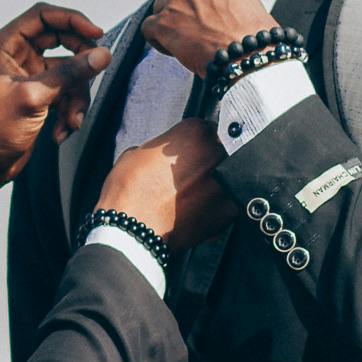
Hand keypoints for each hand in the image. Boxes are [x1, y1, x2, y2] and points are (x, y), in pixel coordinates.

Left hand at [0, 5, 111, 220]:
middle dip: (79, 61)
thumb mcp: (34, 97)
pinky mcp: (37, 95)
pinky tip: (61, 132)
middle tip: (96, 71)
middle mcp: (14, 55)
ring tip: (72, 121)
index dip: (72, 19)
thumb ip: (70, 73)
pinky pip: (64, 91)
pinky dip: (68, 110)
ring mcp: (26, 75)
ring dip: (75, 96)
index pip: (42, 15)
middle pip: (60, 40)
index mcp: (2, 46)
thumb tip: (102, 54)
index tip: (96, 34)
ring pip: (67, 70)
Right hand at [101, 117, 230, 251]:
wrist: (133, 232)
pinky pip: (228, 202)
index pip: (203, 128)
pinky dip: (216, 205)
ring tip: (192, 194)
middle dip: (207, 161)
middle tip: (189, 175)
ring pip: (228, 176)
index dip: (193, 143)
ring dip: (214, 182)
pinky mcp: (230, 209)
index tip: (187, 154)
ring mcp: (226, 181)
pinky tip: (197, 210)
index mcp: (194, 132)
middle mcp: (215, 153)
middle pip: (220, 150)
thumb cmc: (130, 193)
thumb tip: (166, 154)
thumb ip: (160, 147)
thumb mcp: (136, 153)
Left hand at [142, 0, 271, 77]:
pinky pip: (148, 27)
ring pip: (159, 6)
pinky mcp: (162, 22)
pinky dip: (157, 39)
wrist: (247, 55)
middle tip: (194, 24)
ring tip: (187, 40)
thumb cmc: (254, 33)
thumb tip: (214, 2)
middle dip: (180, 4)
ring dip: (169, 22)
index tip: (199, 2)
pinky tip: (174, 50)